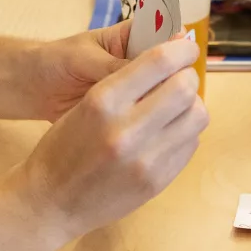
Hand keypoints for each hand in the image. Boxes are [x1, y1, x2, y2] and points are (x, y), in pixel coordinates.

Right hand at [21, 37, 207, 242]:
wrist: (52, 202)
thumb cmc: (64, 147)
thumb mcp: (87, 103)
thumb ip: (129, 82)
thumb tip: (174, 57)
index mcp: (103, 101)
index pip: (159, 61)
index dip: (181, 49)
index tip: (186, 49)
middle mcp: (127, 130)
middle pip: (185, 87)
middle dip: (188, 77)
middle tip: (181, 79)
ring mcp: (146, 160)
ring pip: (198, 116)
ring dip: (191, 105)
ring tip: (175, 108)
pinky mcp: (158, 181)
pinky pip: (191, 143)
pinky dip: (186, 131)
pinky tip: (167, 133)